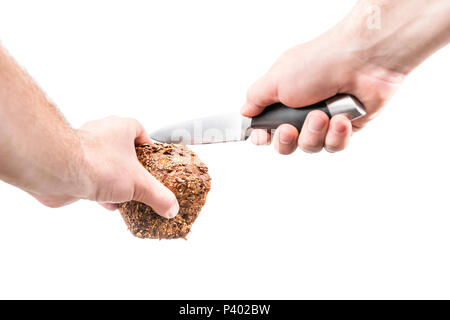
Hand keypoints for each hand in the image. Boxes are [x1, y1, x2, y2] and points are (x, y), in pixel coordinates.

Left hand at [32, 117, 178, 218]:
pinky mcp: (70, 165)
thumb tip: (171, 207)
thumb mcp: (140, 184)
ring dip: (116, 182)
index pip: (140, 132)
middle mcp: (102, 134)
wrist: (58, 171)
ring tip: (126, 197)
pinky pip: (91, 177)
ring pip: (106, 165)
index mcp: (121, 128)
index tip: (154, 163)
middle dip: (132, 170)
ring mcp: (84, 149)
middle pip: (123, 151)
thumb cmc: (98, 164)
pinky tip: (107, 203)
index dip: (149, 147)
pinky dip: (99, 190)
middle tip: (141, 183)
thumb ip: (159, 196)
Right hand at [241, 0, 449, 154]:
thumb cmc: (318, 64)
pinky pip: (334, 146)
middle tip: (290, 128)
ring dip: (314, 133)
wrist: (363, 61)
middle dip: (286, 140)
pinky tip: (341, 119)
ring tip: (323, 114)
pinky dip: (337, 135)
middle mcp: (302, 110)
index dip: (263, 136)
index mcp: (283, 97)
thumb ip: (255, 98)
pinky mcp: (346, 128)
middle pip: (286, 144)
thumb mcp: (275, 80)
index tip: (263, 137)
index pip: (266, 126)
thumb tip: (244, 110)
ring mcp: (324, 120)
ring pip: (310, 147)